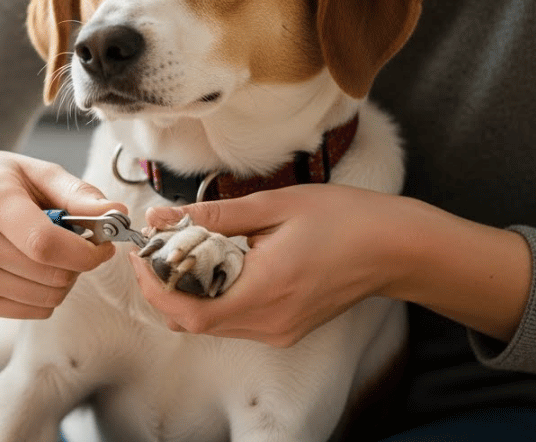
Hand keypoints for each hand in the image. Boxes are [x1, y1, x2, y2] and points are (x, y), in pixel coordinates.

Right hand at [0, 150, 120, 318]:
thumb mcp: (34, 172)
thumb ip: (78, 194)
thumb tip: (117, 215)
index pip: (43, 243)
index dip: (85, 252)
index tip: (102, 245)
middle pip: (49, 274)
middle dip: (77, 263)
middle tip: (73, 243)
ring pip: (46, 298)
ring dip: (62, 279)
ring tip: (47, 252)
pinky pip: (31, 311)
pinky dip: (43, 294)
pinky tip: (29, 267)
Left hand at [128, 184, 408, 346]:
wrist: (395, 248)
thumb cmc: (344, 220)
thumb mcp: (274, 204)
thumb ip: (214, 214)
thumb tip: (164, 217)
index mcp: (265, 291)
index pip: (188, 311)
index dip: (153, 287)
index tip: (140, 255)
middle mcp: (269, 322)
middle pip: (192, 322)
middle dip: (164, 287)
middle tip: (156, 248)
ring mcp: (278, 330)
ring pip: (211, 323)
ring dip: (188, 291)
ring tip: (188, 249)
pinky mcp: (284, 329)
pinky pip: (234, 320)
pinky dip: (214, 295)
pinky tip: (220, 262)